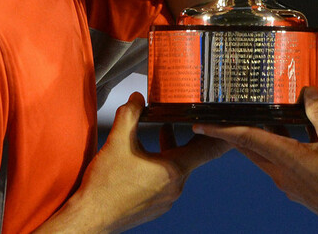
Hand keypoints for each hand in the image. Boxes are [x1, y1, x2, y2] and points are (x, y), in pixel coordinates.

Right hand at [38, 93, 228, 232]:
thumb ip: (130, 114)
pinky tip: (147, 155)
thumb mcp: (118, 141)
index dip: (219, 134)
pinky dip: (163, 164)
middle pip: (192, 156)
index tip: (228, 123)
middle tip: (192, 117)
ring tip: (164, 129)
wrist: (89, 218)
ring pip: (178, 167)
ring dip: (173, 149)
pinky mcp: (155, 205)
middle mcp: (176, 187)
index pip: (208, 149)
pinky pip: (167, 180)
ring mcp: (166, 199)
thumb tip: (137, 98)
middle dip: (190, 135)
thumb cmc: (105, 186)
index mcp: (174, 170)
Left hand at [193, 88, 317, 233]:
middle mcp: (281, 173)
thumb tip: (307, 91)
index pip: (246, 139)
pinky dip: (273, 146)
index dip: (222, 129)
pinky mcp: (297, 188)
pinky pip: (277, 162)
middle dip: (231, 133)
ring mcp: (287, 183)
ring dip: (253, 138)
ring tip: (250, 119)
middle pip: (248, 147)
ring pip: (262, 155)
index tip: (200, 124)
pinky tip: (287, 136)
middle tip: (216, 118)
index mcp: (286, 159)